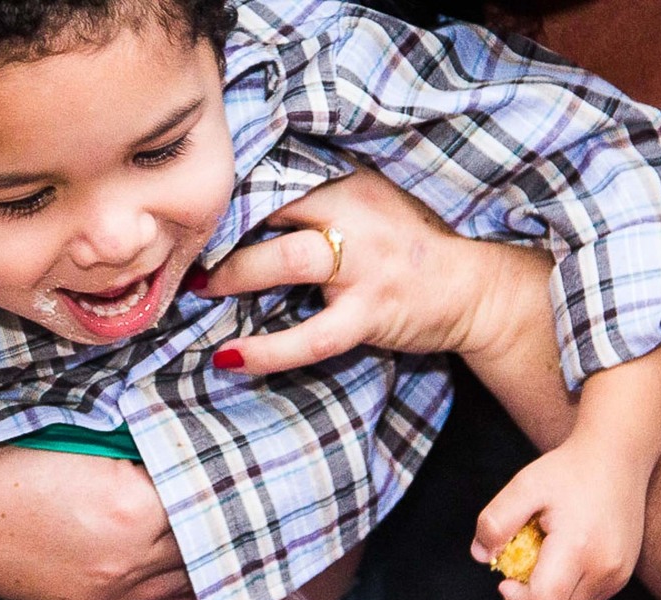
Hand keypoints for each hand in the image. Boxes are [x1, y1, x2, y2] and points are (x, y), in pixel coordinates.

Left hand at [196, 167, 545, 372]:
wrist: (472, 288)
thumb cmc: (407, 249)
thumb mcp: (366, 207)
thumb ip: (316, 203)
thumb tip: (243, 210)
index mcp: (349, 184)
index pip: (277, 180)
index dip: (231, 197)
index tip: (195, 212)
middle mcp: (355, 216)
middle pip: (274, 213)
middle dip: (224, 232)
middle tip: (188, 250)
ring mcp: (364, 265)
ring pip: (287, 263)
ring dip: (236, 276)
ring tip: (201, 289)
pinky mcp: (370, 312)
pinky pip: (310, 336)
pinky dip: (266, 350)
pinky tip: (229, 358)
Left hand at [472, 430, 647, 599]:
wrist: (616, 458)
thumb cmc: (568, 470)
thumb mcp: (524, 486)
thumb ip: (497, 521)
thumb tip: (482, 556)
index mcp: (579, 548)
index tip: (504, 578)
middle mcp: (605, 569)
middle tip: (517, 567)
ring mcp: (618, 575)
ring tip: (538, 562)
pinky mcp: (623, 575)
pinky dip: (565, 594)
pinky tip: (556, 564)